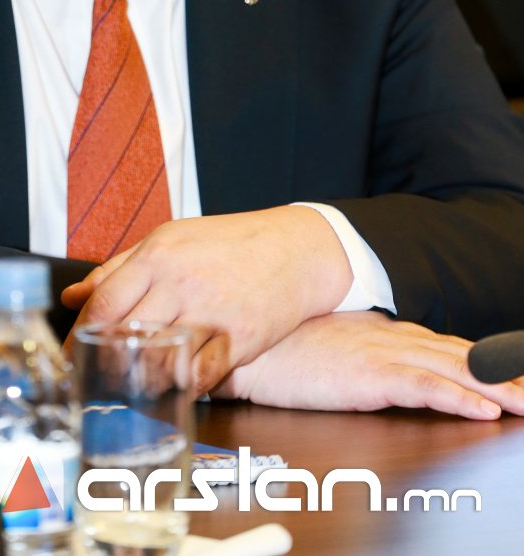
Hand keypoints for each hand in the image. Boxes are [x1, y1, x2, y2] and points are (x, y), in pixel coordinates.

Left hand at [61, 207, 352, 395]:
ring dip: (135, 381)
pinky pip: (197, 376)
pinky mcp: (239, 340)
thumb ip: (118, 268)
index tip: (69, 354)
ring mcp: (211, 313)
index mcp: (159, 254)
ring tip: (123, 389)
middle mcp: (180, 283)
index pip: (104, 302)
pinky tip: (166, 392)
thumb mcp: (171, 239)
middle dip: (101, 362)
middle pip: (124, 334)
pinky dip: (176, 390)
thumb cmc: (228, 243)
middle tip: (90, 379)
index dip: (80, 334)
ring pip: (157, 360)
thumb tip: (72, 296)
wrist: (295, 249)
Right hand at [216, 310, 523, 419]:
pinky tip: (484, 409)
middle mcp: (390, 338)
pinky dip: (457, 396)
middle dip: (504, 373)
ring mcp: (382, 354)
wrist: (245, 341)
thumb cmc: (278, 347)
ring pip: (454, 369)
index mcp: (382, 333)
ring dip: (498, 387)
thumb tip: (375, 366)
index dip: (485, 361)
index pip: (447, 347)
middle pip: (462, 355)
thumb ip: (359, 353)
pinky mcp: (368, 375)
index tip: (515, 376)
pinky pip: (423, 387)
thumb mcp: (327, 347)